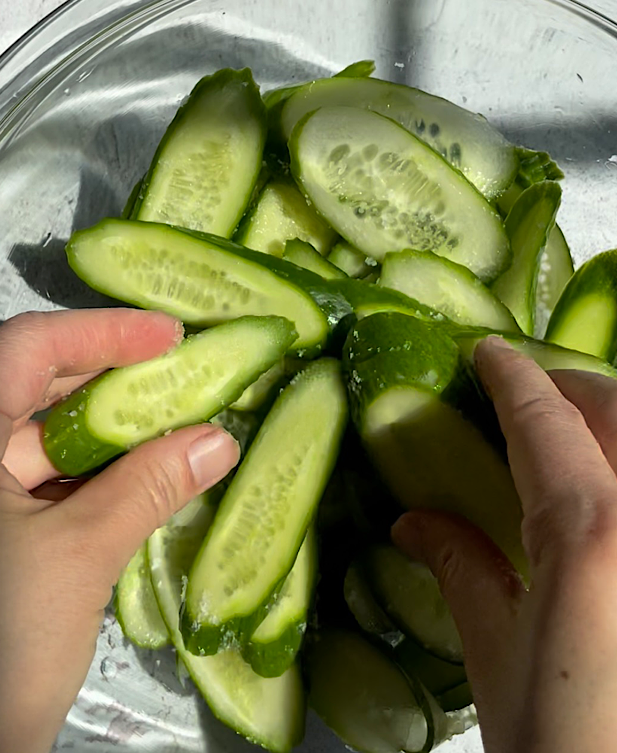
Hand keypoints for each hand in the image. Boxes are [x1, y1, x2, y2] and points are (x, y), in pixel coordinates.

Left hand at [0, 309, 239, 752]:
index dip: (103, 332)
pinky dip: (72, 473)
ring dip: (95, 431)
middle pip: (23, 382)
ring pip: (22, 433)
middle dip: (103, 379)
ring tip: (167, 423)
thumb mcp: (79, 556)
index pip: (26, 347)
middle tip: (174, 372)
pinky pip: (15, 477)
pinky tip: (130, 475)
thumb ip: (149, 486)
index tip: (170, 334)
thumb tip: (220, 440)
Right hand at [392, 335, 616, 752]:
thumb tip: (418, 524)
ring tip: (568, 437)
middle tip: (528, 392)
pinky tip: (598, 493)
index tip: (489, 352)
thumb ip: (463, 570)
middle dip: (572, 386)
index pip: (546, 422)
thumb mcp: (497, 662)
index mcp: (590, 534)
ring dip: (607, 422)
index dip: (513, 376)